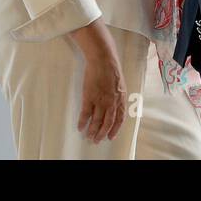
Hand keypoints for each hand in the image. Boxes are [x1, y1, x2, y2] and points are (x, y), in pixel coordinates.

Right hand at [69, 18, 127, 142]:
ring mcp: (100, 101)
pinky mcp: (89, 97)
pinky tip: (80, 127)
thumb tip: (115, 105)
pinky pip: (85, 113)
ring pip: (96, 121)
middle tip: (96, 140)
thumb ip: (117, 96)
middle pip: (107, 123)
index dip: (115, 129)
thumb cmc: (111, 69)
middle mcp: (111, 103)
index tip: (111, 137)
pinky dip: (83, 121)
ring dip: (92, 130)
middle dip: (102, 134)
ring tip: (88, 136)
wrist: (103, 59)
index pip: (119, 119)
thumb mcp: (119, 85)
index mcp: (120, 100)